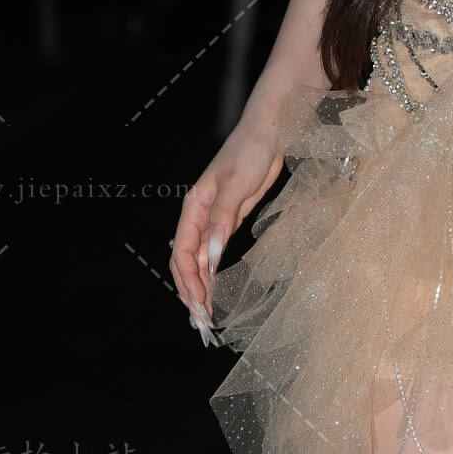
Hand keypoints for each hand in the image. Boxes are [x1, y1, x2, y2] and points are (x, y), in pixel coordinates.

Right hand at [170, 113, 285, 336]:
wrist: (269, 131)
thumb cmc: (251, 152)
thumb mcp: (237, 186)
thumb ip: (223, 222)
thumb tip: (210, 258)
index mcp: (195, 207)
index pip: (182, 252)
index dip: (188, 281)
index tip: (198, 306)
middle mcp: (199, 215)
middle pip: (185, 261)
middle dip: (190, 291)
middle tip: (202, 322)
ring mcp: (213, 219)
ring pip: (198, 260)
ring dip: (200, 286)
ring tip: (205, 314)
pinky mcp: (228, 220)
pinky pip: (212, 253)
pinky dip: (211, 273)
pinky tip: (214, 289)